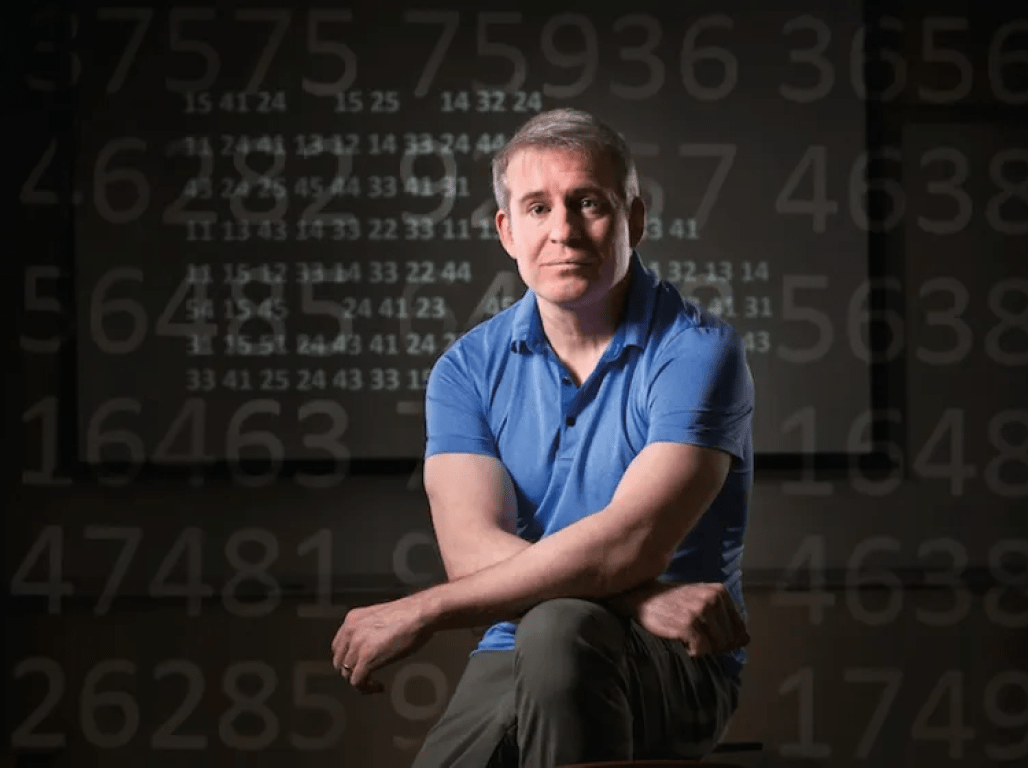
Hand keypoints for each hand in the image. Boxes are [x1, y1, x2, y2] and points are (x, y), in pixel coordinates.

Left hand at [330, 593, 435, 693]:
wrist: (420, 612)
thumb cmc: (409, 614)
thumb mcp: (379, 618)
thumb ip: (368, 631)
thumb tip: (370, 646)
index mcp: (352, 619)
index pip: (338, 646)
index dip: (347, 659)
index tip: (356, 665)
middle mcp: (351, 630)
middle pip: (340, 661)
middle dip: (351, 672)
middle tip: (364, 677)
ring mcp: (357, 644)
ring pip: (347, 673)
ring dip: (360, 681)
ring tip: (372, 683)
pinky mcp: (367, 658)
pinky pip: (357, 681)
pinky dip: (366, 688)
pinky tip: (378, 686)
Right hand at [632, 581, 749, 657]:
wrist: (642, 596)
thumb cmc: (673, 601)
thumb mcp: (701, 602)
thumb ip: (724, 619)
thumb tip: (746, 640)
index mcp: (720, 592)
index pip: (739, 629)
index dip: (727, 639)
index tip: (710, 636)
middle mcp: (713, 599)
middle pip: (729, 640)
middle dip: (715, 646)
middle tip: (696, 638)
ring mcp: (700, 612)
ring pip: (717, 646)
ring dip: (703, 648)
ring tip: (688, 637)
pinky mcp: (688, 625)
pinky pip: (701, 650)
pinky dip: (692, 651)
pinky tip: (682, 641)